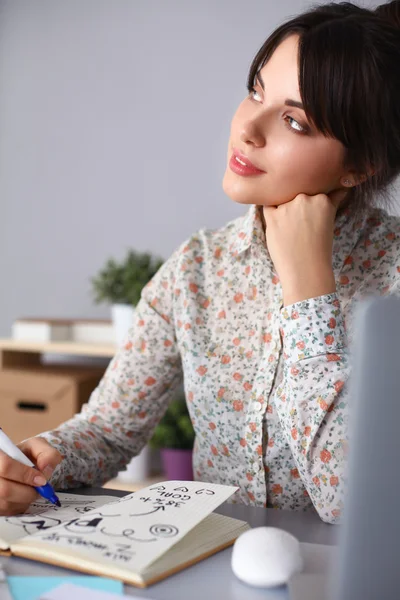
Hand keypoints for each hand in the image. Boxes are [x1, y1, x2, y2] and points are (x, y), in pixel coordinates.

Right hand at [0, 437, 61, 515]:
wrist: (19, 464)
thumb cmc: (27, 454)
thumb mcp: (38, 446)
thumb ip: (47, 453)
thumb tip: (46, 469)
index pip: (6, 467)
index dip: (25, 475)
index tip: (42, 480)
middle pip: (5, 490)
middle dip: (28, 492)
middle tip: (40, 488)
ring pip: (7, 503)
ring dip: (25, 499)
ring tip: (31, 489)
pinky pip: (8, 512)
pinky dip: (20, 506)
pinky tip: (23, 496)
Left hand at [263, 188, 347, 305]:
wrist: (306, 271)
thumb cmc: (320, 250)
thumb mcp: (329, 221)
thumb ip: (330, 202)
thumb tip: (341, 188)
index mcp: (322, 199)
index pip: (314, 189)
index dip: (310, 201)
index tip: (311, 213)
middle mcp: (305, 199)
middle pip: (297, 193)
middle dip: (298, 205)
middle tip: (301, 225)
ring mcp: (287, 207)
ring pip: (283, 199)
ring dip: (285, 209)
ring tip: (290, 230)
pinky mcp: (272, 217)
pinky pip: (268, 206)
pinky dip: (271, 212)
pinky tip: (277, 223)